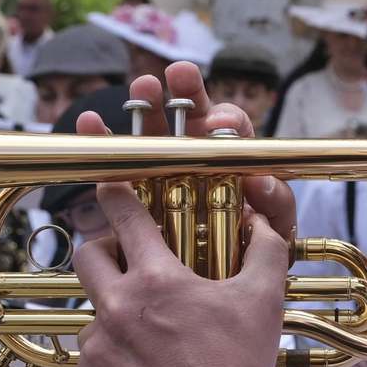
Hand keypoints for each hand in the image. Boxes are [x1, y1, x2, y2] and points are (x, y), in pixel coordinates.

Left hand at [73, 63, 292, 366]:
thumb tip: (264, 220)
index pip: (122, 213)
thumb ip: (266, 250)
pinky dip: (113, 348)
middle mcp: (119, 305)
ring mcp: (100, 341)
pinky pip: (93, 347)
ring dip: (113, 303)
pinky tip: (143, 362)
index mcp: (157, 279)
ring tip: (146, 322)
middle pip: (89, 252)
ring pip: (93, 303)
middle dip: (104, 245)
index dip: (116, 191)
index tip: (112, 183)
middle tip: (126, 255)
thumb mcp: (262, 303)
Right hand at [74, 62, 295, 242]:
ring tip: (139, 90)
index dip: (224, 120)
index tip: (213, 124)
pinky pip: (117, 164)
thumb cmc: (255, 251)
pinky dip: (102, 140)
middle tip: (178, 74)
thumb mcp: (275, 230)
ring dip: (144, 106)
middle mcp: (196, 155)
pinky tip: (90, 122)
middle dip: (184, 92)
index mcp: (231, 157)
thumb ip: (275, 204)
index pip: (230, 127)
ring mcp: (162, 170)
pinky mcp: (133, 193)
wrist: (220, 292)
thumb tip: (260, 180)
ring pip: (153, 133)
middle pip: (189, 116)